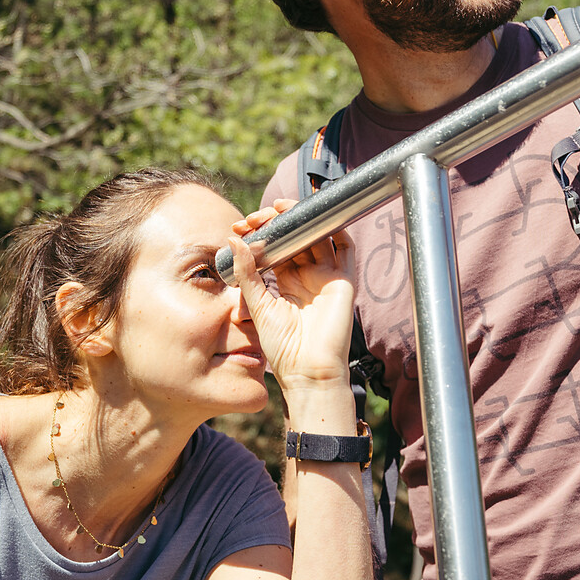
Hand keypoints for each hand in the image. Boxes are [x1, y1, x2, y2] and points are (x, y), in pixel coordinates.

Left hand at [227, 200, 355, 397]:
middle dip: (277, 221)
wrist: (308, 371)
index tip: (239, 227)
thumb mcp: (257, 304)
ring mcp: (327, 276)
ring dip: (302, 218)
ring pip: (317, 237)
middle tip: (257, 217)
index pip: (275, 246)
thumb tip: (233, 241)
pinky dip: (336, 229)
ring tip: (281, 208)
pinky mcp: (344, 281)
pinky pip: (346, 249)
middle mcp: (308, 275)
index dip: (260, 233)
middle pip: (296, 237)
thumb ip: (247, 273)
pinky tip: (319, 216)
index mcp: (286, 281)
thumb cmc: (282, 346)